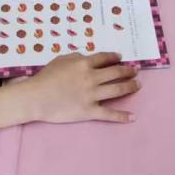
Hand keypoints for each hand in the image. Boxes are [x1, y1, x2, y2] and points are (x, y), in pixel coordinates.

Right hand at [16, 52, 138, 124]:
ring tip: (138, 85)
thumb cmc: (46, 77)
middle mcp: (91, 78)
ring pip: (117, 90)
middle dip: (128, 71)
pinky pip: (109, 114)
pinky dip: (122, 116)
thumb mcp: (61, 60)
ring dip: (130, 86)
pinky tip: (133, 117)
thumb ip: (76, 57)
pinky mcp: (89, 111)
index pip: (105, 58)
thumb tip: (87, 58)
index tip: (121, 58)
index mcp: (84, 63)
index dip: (114, 57)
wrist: (37, 97)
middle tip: (135, 71)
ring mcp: (92, 95)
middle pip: (116, 72)